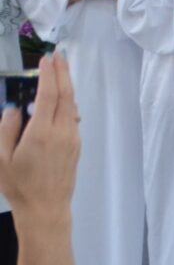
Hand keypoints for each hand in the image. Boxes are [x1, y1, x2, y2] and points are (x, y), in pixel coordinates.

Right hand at [0, 50, 78, 226]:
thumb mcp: (2, 159)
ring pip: (72, 105)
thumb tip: (13, 108)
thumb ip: (6, 130)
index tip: (46, 59)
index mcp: (42, 133)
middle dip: (62, 72)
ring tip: (59, 72)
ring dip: (66, 86)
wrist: (46, 208)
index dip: (49, 75)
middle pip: (66, 95)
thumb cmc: (20, 186)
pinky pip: (73, 117)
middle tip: (57, 56)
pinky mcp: (76, 145)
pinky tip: (60, 101)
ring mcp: (72, 138)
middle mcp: (62, 132)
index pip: (49, 95)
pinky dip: (67, 103)